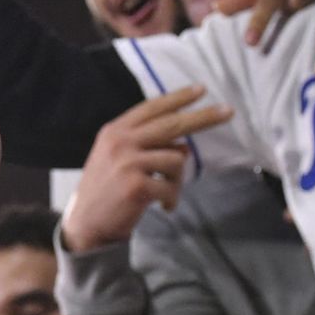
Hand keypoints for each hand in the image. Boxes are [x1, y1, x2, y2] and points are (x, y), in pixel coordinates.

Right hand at [62, 86, 233, 251]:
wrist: (85, 225)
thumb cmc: (106, 192)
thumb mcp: (119, 160)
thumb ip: (147, 147)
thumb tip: (185, 146)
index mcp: (115, 131)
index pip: (151, 108)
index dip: (177, 98)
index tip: (201, 90)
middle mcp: (120, 142)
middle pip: (171, 124)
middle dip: (203, 117)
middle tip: (229, 111)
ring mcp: (128, 163)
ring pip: (176, 160)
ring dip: (177, 181)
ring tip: (166, 194)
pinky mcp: (137, 185)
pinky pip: (171, 187)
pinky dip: (172, 199)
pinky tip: (163, 207)